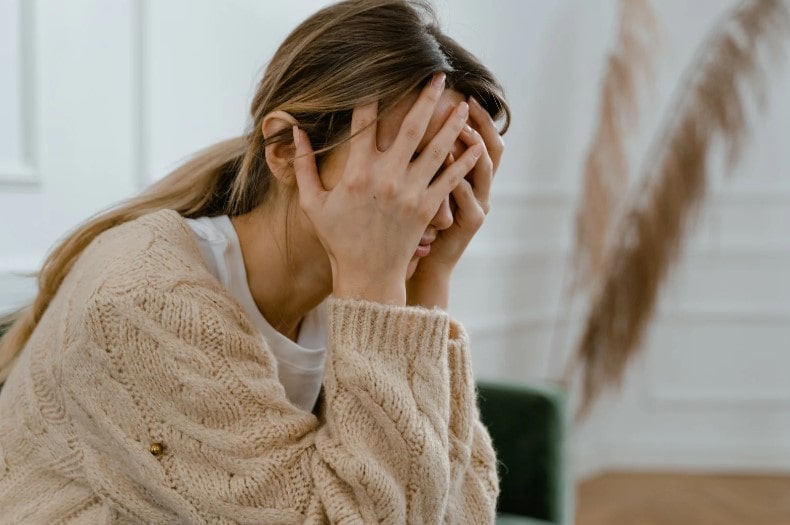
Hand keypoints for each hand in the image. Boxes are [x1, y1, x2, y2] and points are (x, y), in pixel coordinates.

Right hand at [292, 74, 483, 305]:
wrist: (367, 276)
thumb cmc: (338, 239)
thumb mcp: (312, 203)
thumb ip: (303, 166)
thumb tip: (296, 131)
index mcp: (357, 172)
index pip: (364, 122)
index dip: (372, 96)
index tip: (380, 76)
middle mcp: (386, 177)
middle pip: (411, 127)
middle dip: (426, 98)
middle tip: (438, 75)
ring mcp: (410, 192)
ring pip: (437, 148)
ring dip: (452, 123)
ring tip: (464, 104)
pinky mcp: (427, 208)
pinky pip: (450, 179)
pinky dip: (465, 161)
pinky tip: (476, 144)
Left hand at [407, 96, 504, 308]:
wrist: (422, 264)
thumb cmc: (416, 226)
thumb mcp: (423, 190)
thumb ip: (423, 161)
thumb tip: (408, 123)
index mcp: (469, 176)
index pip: (480, 138)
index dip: (478, 117)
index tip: (463, 94)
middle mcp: (480, 188)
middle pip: (492, 147)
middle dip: (481, 123)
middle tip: (466, 101)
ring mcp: (478, 204)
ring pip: (484, 169)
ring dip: (473, 147)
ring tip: (460, 128)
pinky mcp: (471, 222)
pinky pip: (468, 197)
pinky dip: (460, 179)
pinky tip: (449, 163)